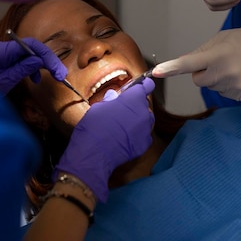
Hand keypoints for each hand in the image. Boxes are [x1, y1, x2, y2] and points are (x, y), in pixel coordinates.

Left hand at [0, 38, 66, 94]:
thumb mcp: (4, 82)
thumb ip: (22, 69)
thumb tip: (39, 61)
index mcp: (1, 50)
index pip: (30, 45)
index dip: (47, 56)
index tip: (57, 70)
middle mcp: (2, 49)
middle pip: (31, 49)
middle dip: (47, 60)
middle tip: (60, 75)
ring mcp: (2, 54)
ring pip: (28, 55)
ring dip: (41, 65)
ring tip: (48, 78)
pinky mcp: (2, 62)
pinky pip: (21, 60)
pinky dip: (31, 68)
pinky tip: (34, 78)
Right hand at [54, 78, 155, 201]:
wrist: (94, 154)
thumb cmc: (94, 128)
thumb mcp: (99, 107)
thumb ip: (111, 100)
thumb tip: (113, 98)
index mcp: (133, 99)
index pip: (147, 86)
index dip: (143, 86)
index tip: (141, 86)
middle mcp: (144, 113)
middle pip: (144, 105)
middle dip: (134, 106)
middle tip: (120, 110)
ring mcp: (146, 129)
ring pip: (145, 120)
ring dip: (136, 120)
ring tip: (120, 126)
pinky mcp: (144, 144)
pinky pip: (143, 135)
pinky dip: (136, 135)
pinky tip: (123, 137)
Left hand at [152, 28, 240, 100]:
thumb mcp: (224, 38)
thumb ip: (203, 51)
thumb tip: (184, 65)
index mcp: (219, 54)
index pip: (190, 63)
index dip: (172, 68)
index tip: (157, 72)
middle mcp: (226, 72)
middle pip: (197, 80)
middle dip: (203, 72)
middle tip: (220, 61)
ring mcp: (234, 86)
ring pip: (210, 87)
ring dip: (216, 78)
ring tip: (235, 66)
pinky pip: (223, 93)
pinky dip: (227, 85)